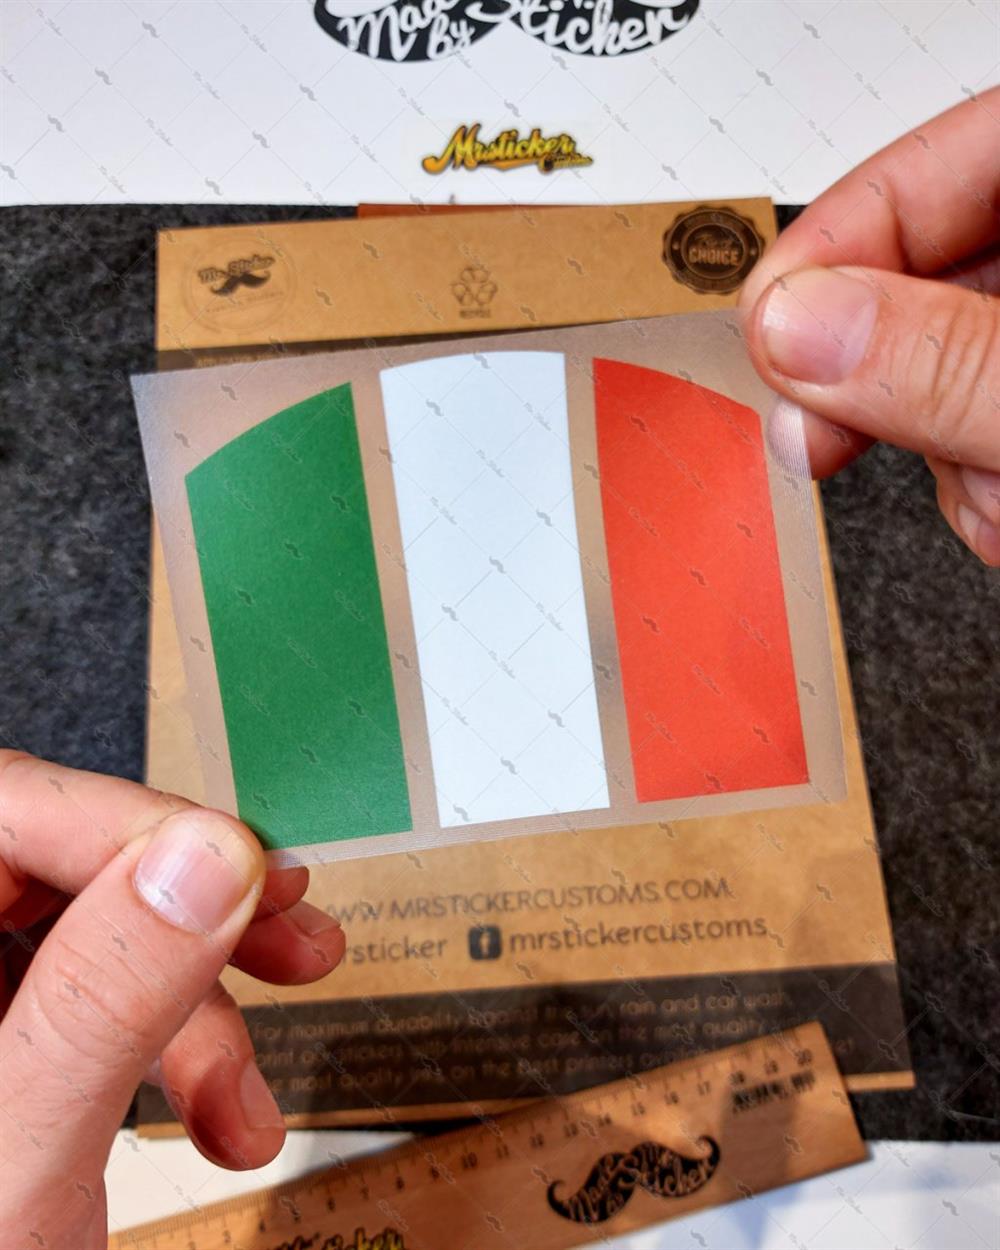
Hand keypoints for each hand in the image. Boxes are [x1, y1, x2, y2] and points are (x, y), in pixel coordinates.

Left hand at [0, 751, 345, 1249]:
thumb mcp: (18, 1163)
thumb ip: (106, 995)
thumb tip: (210, 853)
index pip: (1, 805)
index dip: (130, 824)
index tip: (246, 876)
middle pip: (54, 864)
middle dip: (187, 908)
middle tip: (293, 930)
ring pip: (91, 936)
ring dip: (198, 1006)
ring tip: (254, 1097)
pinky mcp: (2, 1053)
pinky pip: (97, 1005)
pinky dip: (175, 1053)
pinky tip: (221, 1122)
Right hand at [739, 86, 999, 565]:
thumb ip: (942, 362)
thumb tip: (794, 328)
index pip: (931, 167)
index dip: (832, 244)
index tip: (768, 332)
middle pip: (920, 281)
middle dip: (885, 383)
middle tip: (825, 434)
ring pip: (937, 375)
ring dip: (940, 457)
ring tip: (998, 495)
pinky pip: (967, 434)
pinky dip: (974, 488)